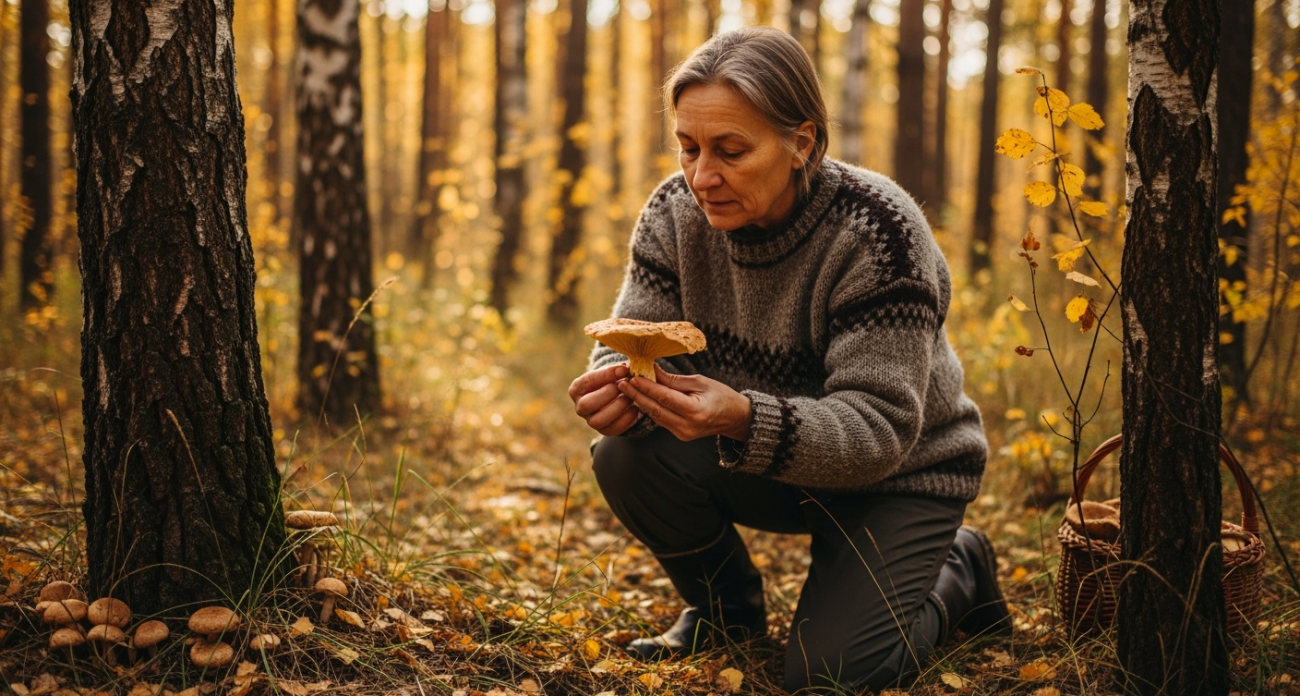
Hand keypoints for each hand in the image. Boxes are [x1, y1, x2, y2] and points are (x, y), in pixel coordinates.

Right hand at [569, 363, 642, 435]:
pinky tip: (635, 409)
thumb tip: (624, 369)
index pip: (587, 381)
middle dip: (608, 394)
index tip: (623, 369)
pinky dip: (626, 420)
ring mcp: (590, 420)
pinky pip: (612, 430)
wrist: (614, 396)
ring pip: (598, 421)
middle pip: (587, 404)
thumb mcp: (610, 372)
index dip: (606, 374)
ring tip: (630, 398)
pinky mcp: (603, 430)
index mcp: (577, 389)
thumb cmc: (610, 380)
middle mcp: (580, 406)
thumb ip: (616, 370)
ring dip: (617, 408)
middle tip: (624, 386)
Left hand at [617, 363, 751, 441]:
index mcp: (695, 411)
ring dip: (640, 401)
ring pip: (655, 416)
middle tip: (622, 382)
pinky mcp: (679, 435)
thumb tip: (651, 370)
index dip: (646, 387)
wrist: (735, 418)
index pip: (664, 397)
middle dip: (637, 395)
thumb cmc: (720, 395)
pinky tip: (639, 397)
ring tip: (627, 387)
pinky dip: (650, 407)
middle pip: (655, 409)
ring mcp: (683, 434)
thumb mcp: (699, 382)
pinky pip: (660, 420)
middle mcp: (687, 426)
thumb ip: (673, 380)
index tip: (632, 376)